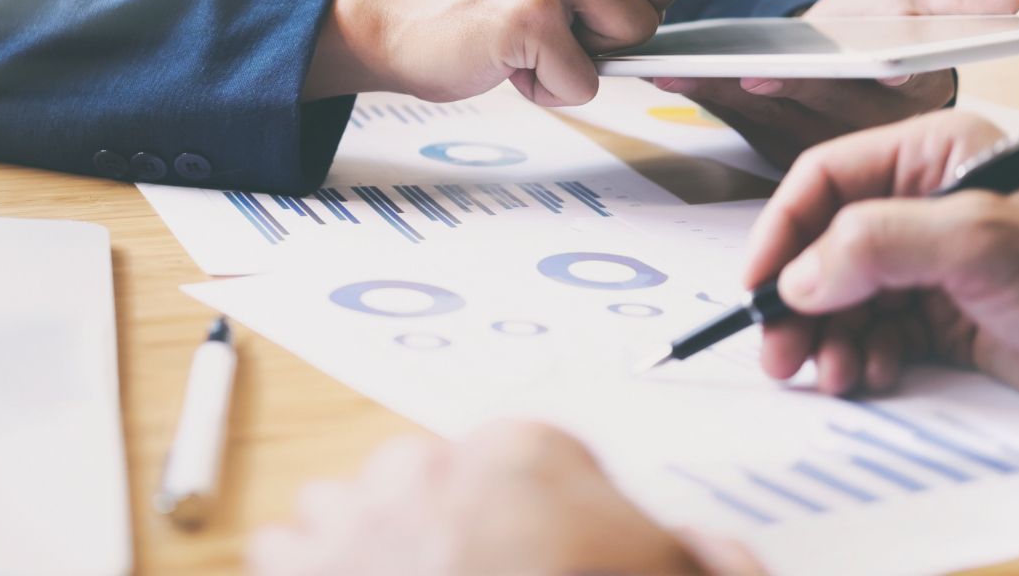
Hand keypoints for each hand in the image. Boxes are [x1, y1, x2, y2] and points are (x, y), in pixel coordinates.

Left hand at [249, 422, 762, 575]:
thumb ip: (709, 559)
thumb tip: (724, 555)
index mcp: (531, 455)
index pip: (550, 472)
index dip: (559, 529)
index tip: (555, 560)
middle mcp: (434, 464)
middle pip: (452, 486)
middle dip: (465, 531)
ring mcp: (357, 512)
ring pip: (365, 512)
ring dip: (381, 546)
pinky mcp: (294, 562)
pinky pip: (295, 551)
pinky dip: (317, 572)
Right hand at [302, 0, 800, 105]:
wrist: (391, 20)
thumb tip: (673, 5)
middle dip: (621, 26)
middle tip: (553, 21)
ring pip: (632, 35)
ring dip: (586, 58)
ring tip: (529, 41)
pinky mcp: (527, 7)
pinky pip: (587, 75)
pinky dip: (553, 88)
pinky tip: (510, 64)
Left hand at [652, 0, 1018, 166]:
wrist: (838, 43)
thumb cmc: (886, 20)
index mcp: (913, 94)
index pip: (908, 87)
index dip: (893, 78)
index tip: (881, 68)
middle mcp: (865, 131)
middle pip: (829, 106)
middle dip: (792, 88)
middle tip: (760, 72)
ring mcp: (815, 140)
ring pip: (773, 114)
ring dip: (730, 92)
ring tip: (693, 65)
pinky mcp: (770, 140)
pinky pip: (733, 115)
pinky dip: (701, 90)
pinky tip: (669, 68)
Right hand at [743, 110, 1018, 419]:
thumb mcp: (984, 240)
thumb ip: (881, 245)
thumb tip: (800, 274)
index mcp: (931, 157)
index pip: (825, 180)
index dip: (781, 230)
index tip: (758, 283)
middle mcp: (922, 204)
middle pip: (824, 245)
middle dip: (798, 299)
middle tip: (779, 350)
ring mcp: (931, 263)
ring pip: (843, 296)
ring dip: (827, 336)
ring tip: (833, 372)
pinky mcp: (942, 316)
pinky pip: (873, 333)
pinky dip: (861, 356)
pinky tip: (873, 373)